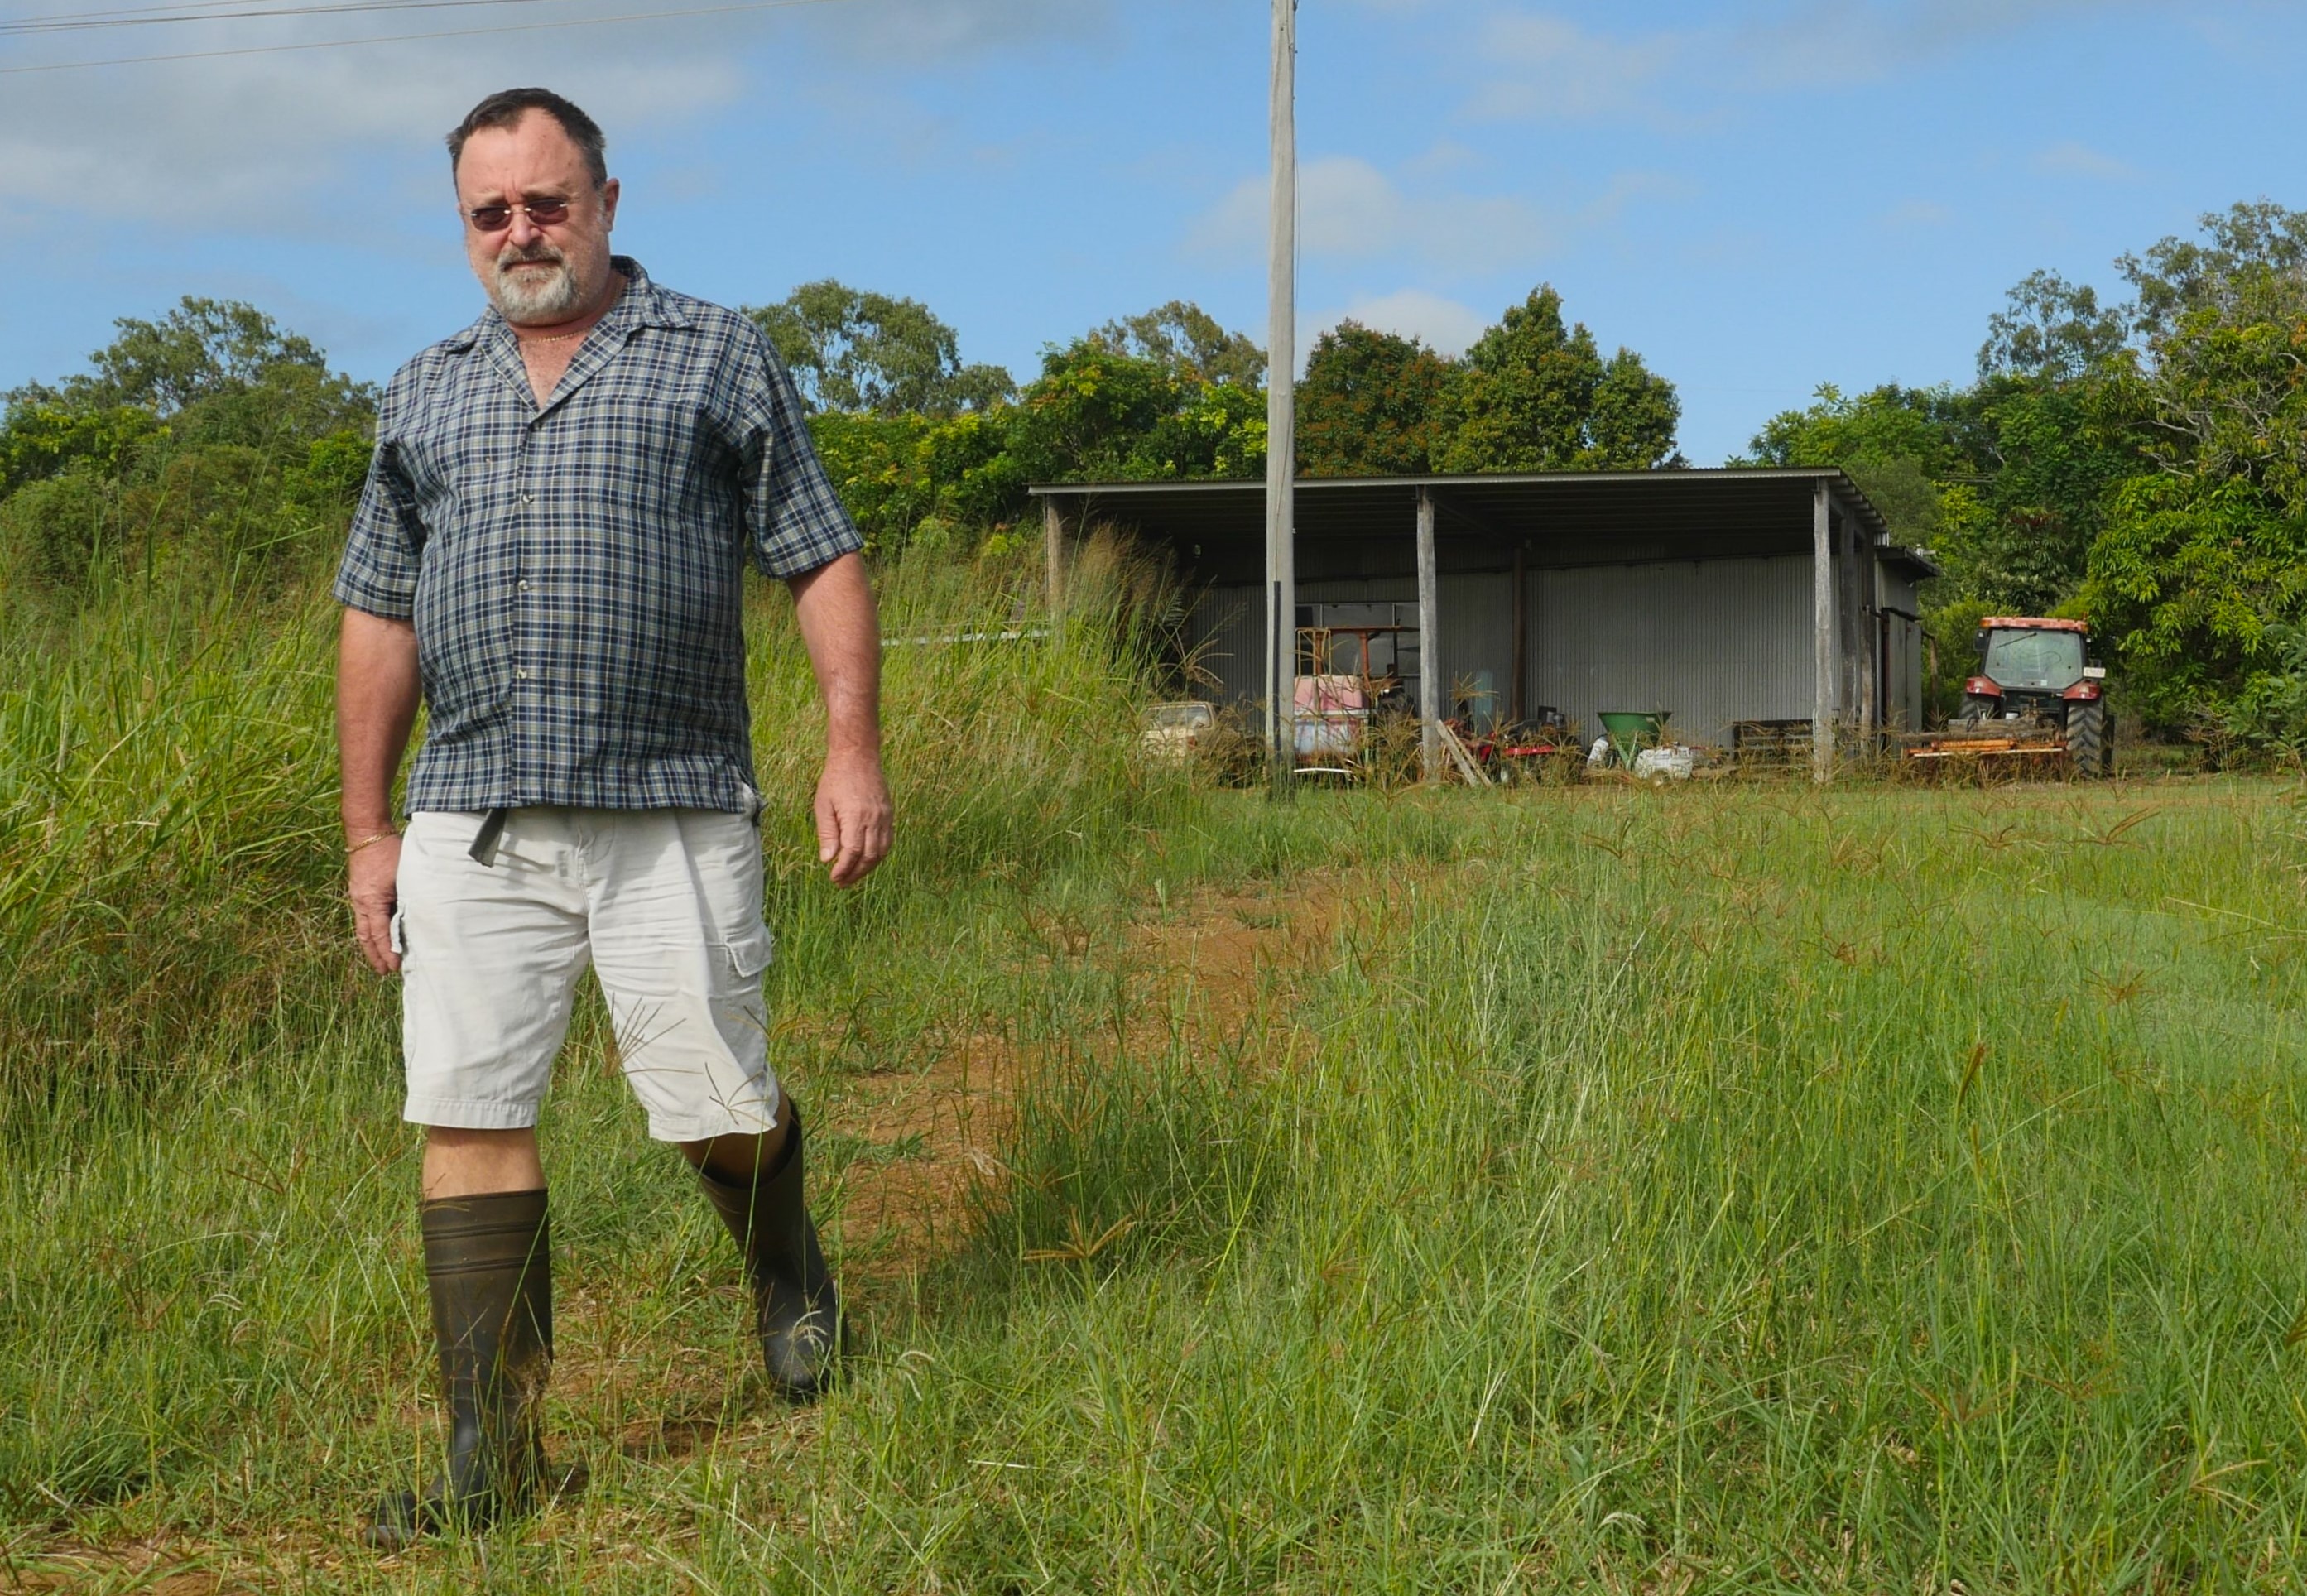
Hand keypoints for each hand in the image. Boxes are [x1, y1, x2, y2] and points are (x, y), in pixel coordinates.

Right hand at [348, 833, 403, 973]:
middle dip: (376, 955)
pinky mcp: (359, 891)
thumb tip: (417, 919)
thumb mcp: (403, 876)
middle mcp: (361, 902)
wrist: (368, 833)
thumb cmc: (389, 852)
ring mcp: (358, 897)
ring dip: (372, 945)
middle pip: (367, 936)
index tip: (394, 967)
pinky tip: (377, 936)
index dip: (388, 952)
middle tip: (384, 972)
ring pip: (363, 928)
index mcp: (372, 901)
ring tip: (380, 960)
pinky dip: (370, 931)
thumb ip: (408, 898)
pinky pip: (363, 917)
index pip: (381, 934)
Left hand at [814, 754, 891, 887]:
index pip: (852, 852)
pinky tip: (866, 860)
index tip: (833, 877)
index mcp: (855, 817)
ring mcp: (884, 817)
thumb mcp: (823, 805)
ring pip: (881, 852)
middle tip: (841, 882)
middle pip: (869, 856)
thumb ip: (827, 833)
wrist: (858, 757)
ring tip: (853, 875)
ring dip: (868, 868)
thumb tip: (827, 859)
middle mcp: (874, 819)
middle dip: (855, 873)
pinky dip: (878, 855)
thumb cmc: (835, 779)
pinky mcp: (889, 814)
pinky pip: (887, 841)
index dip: (843, 869)